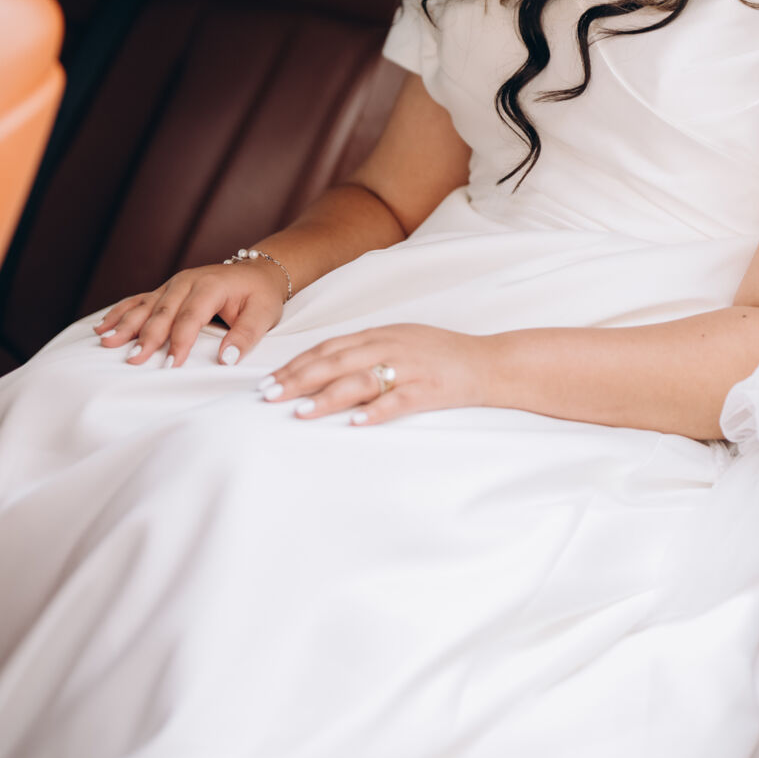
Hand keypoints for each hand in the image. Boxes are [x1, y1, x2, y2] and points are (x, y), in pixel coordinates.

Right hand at [95, 260, 287, 367]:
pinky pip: (140, 300)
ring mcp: (174, 284)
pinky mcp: (166, 290)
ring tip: (107, 341)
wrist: (257, 271)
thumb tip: (226, 359)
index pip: (191, 317)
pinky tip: (103, 326)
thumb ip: (246, 336)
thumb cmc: (260, 294)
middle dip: (146, 337)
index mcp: (210, 286)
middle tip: (132, 359)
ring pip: (146, 306)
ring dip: (126, 324)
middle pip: (163, 312)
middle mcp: (187, 281)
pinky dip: (121, 312)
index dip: (180, 342)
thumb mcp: (264, 314)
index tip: (171, 366)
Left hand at [258, 324, 489, 425]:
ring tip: (301, 412)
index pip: (329, 348)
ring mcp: (410, 368)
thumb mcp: (400, 341)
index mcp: (381, 334)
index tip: (270, 380)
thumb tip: (324, 366)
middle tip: (270, 396)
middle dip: (299, 379)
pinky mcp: (429, 390)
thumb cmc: (441, 354)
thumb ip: (366, 350)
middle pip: (336, 362)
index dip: (297, 364)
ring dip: (328, 397)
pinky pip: (398, 401)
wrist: (488, 362)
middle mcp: (391, 347)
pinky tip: (356, 423)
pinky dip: (376, 412)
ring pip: (361, 380)